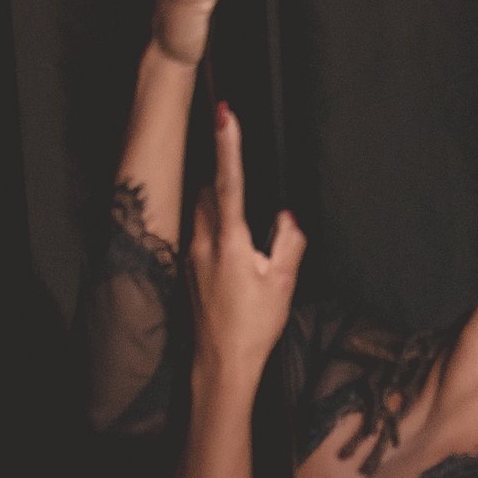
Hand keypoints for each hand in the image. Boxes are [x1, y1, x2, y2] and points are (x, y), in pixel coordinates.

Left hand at [188, 101, 303, 382]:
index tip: (224, 113)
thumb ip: (289, 242)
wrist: (221, 364)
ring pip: (203, 211)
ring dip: (221, 204)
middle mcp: (203, 242)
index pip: (229, 182)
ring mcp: (191, 255)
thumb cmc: (254, 326)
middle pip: (210, 191)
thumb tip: (286, 218)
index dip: (228, 145)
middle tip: (240, 167)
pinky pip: (201, 234)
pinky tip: (236, 255)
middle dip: (224, 175)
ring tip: (244, 227)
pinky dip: (217, 228)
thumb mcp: (283, 283)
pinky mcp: (188, 269)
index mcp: (229, 242)